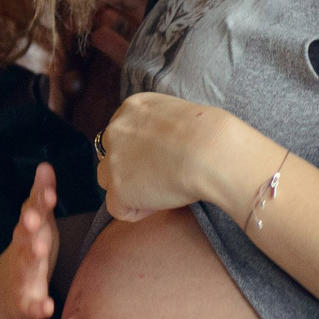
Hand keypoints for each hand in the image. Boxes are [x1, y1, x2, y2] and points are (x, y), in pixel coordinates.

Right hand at [0, 162, 62, 318]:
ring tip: (40, 249)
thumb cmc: (25, 254)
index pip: (33, 213)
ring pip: (26, 269)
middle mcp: (23, 254)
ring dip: (31, 258)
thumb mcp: (33, 224)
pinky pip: (32, 307)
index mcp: (27, 234)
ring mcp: (22, 280)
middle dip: (29, 228)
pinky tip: (46, 307)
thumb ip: (40, 197)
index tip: (47, 191)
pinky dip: (38, 308)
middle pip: (25, 238)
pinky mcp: (25, 305)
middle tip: (33, 218)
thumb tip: (46, 165)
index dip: (39, 202)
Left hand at [97, 92, 238, 222]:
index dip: (139, 152)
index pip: (122, 134)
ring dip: (130, 190)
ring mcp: (114, 160)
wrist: (210, 150)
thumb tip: (162, 148)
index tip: (160, 159)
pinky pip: (118, 209)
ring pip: (108, 182)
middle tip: (161, 177)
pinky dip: (139, 211)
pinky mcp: (118, 188)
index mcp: (132, 108)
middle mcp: (116, 130)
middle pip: (111, 157)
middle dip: (131, 170)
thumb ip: (160, 128)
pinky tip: (162, 202)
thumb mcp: (178, 115)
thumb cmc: (209, 134)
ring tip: (162, 191)